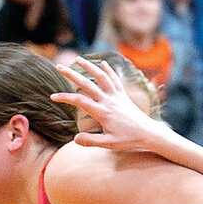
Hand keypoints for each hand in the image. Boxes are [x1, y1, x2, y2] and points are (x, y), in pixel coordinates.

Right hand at [53, 58, 175, 151]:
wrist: (149, 133)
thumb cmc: (129, 140)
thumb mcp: (109, 144)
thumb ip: (91, 141)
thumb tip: (75, 139)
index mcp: (102, 112)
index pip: (79, 101)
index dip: (65, 97)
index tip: (53, 97)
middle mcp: (108, 101)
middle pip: (87, 84)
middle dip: (71, 74)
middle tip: (59, 67)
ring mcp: (116, 96)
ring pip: (101, 77)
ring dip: (89, 66)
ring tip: (78, 59)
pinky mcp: (123, 95)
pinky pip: (115, 79)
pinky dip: (108, 70)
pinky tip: (102, 63)